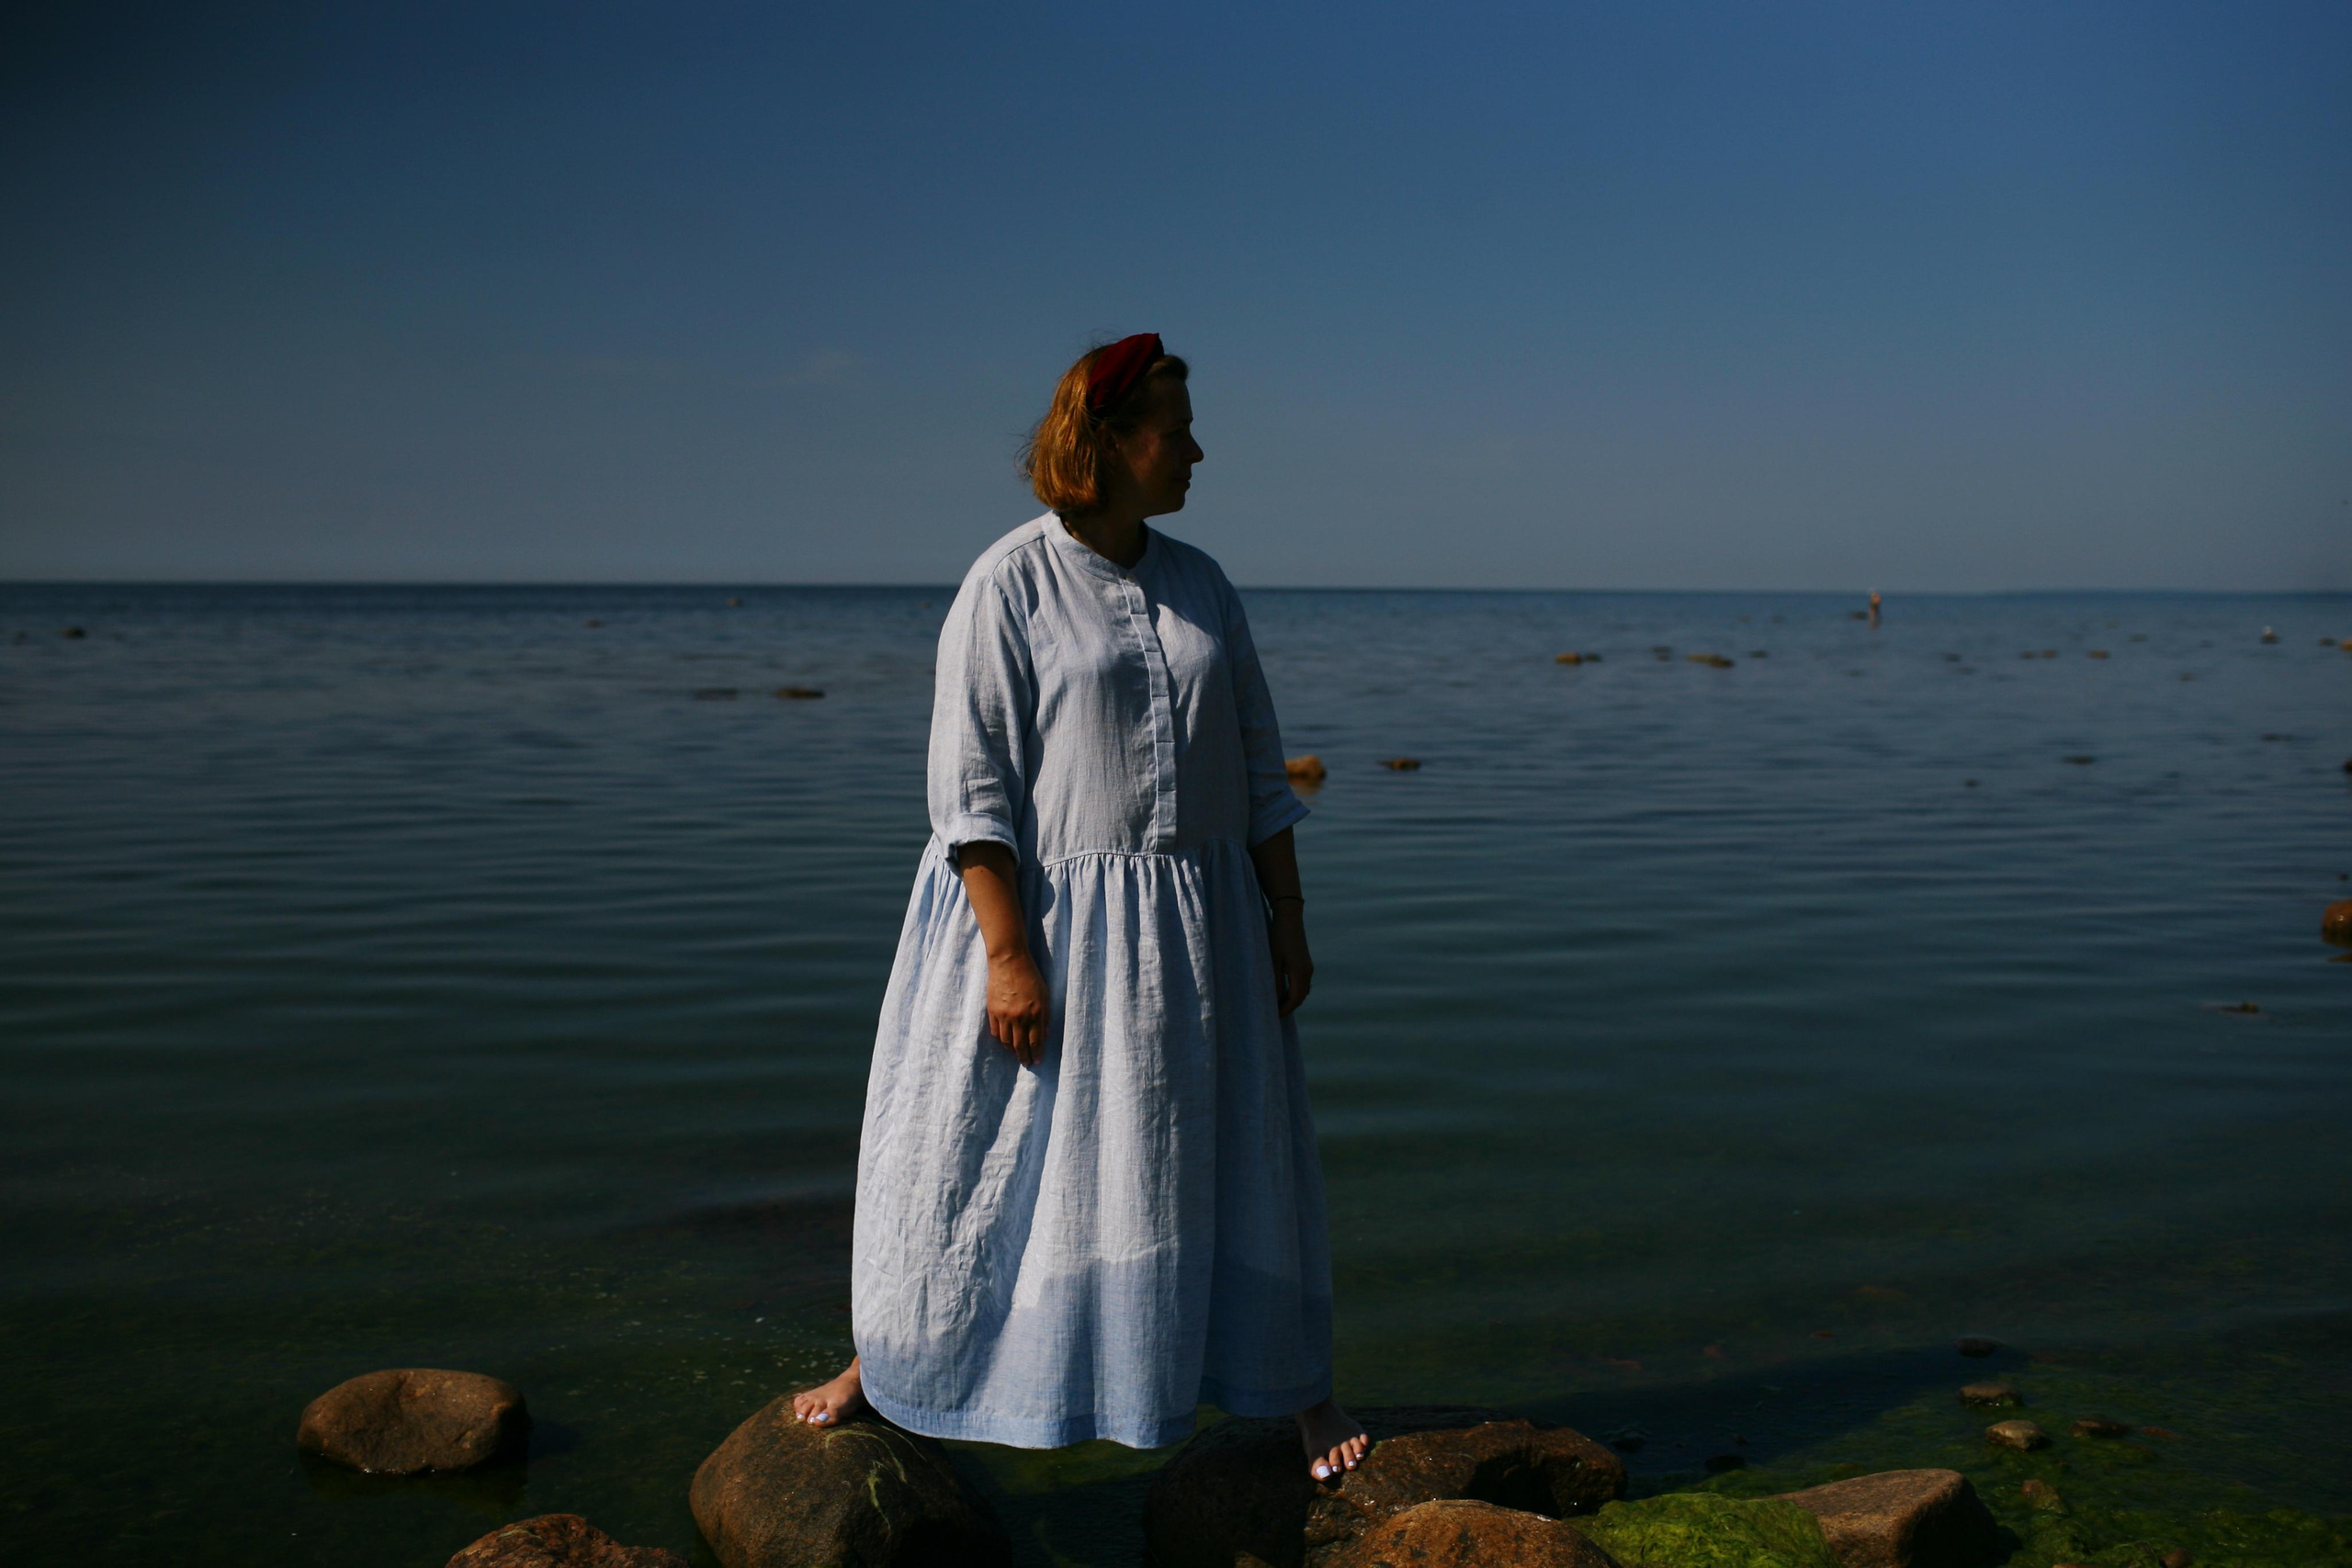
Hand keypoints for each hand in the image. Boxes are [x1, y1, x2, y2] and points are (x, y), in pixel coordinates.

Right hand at [986, 949, 1049, 1066]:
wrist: (1008, 961)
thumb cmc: (1030, 975)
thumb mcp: (1044, 995)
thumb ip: (1045, 1016)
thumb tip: (1045, 1034)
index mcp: (1035, 1013)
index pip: (1036, 1041)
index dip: (1037, 1054)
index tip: (1037, 1061)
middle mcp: (1019, 1018)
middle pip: (1020, 1045)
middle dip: (1024, 1057)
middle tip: (1027, 1063)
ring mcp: (1004, 1015)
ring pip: (1006, 1042)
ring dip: (1012, 1051)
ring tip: (1016, 1055)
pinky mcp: (992, 1011)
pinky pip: (995, 1032)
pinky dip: (1000, 1040)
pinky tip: (1005, 1042)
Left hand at [1268, 904, 1312, 1016]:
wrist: (1289, 917)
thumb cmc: (1278, 937)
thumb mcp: (1273, 960)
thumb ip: (1274, 980)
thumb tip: (1274, 999)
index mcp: (1300, 972)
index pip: (1295, 999)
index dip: (1285, 1010)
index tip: (1274, 1017)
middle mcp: (1308, 972)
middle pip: (1300, 997)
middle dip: (1288, 1007)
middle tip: (1273, 1014)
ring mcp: (1308, 967)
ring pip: (1302, 991)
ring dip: (1291, 1000)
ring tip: (1276, 1005)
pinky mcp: (1305, 963)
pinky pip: (1302, 983)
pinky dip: (1294, 991)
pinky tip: (1282, 992)